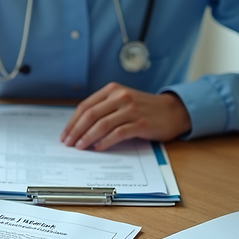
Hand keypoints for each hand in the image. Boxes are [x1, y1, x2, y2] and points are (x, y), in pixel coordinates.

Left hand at [60, 83, 191, 150]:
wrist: (173, 111)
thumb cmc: (145, 109)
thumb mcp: (123, 101)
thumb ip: (105, 108)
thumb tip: (80, 127)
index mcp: (113, 90)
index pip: (85, 106)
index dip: (72, 122)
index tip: (65, 134)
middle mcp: (121, 97)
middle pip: (90, 115)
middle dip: (76, 130)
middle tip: (68, 143)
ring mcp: (131, 109)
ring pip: (102, 124)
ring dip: (87, 137)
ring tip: (80, 147)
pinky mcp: (141, 123)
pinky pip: (118, 133)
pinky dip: (105, 141)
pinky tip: (98, 148)